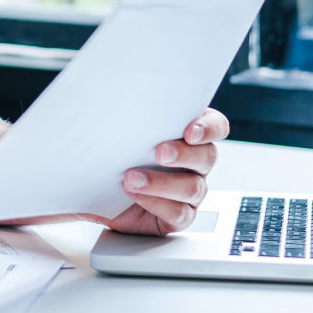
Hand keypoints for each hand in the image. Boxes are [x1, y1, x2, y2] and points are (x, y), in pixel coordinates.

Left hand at [93, 108, 228, 236]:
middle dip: (184, 154)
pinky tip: (134, 195)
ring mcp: (189, 191)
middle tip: (159, 152)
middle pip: (208, 156)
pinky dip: (156, 203)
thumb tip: (120, 96)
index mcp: (188, 135)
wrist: (97, 189)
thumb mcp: (122, 129)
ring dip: (161, 182)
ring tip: (131, 178)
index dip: (209, 128)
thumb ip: (135, 115)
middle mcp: (195, 163)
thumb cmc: (114, 154)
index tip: (190, 131)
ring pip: (193, 187)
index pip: (215, 126)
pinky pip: (179, 213)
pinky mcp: (178, 216)